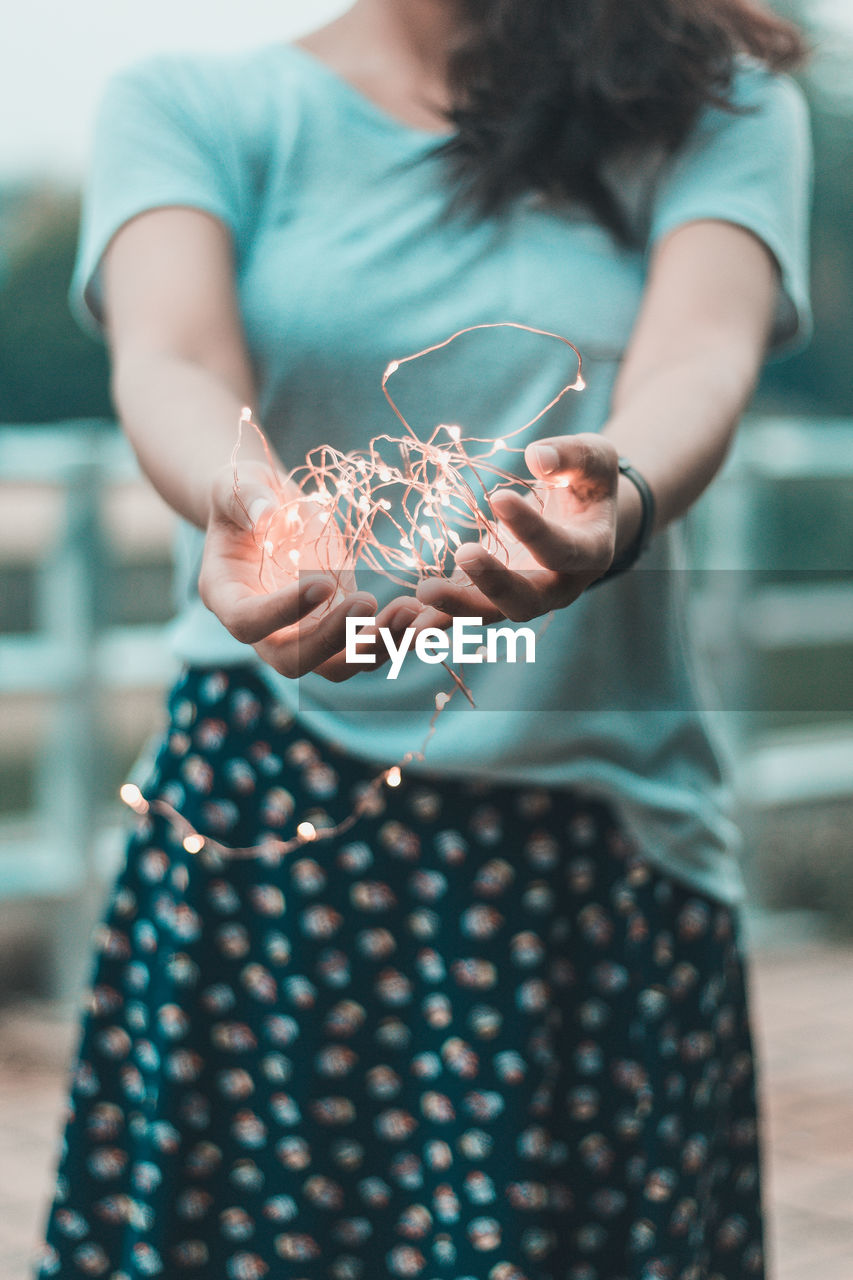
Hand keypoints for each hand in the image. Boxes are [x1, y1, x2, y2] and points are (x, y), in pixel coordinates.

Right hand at [199, 462, 444, 680]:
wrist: (271, 510)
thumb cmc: (246, 494)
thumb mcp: (236, 484)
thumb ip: (244, 497)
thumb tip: (264, 514)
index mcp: (226, 597)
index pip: (248, 622)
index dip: (282, 611)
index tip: (321, 584)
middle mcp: (263, 631)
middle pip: (294, 661)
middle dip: (334, 640)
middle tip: (369, 601)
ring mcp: (303, 634)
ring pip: (338, 666)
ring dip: (376, 646)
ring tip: (411, 611)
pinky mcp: (338, 628)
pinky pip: (366, 647)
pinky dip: (397, 638)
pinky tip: (426, 616)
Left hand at [416, 433, 620, 622]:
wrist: (578, 515)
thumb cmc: (585, 480)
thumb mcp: (592, 458)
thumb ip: (572, 457)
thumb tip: (538, 457)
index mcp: (590, 554)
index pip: (561, 550)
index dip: (533, 530)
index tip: (500, 497)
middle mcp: (558, 588)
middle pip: (526, 601)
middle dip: (494, 583)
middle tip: (464, 553)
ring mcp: (521, 597)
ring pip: (489, 614)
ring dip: (455, 607)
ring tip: (422, 591)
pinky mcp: (488, 595)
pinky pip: (461, 613)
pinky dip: (432, 617)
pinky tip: (401, 613)